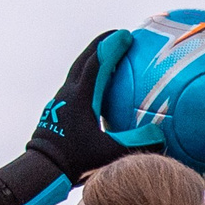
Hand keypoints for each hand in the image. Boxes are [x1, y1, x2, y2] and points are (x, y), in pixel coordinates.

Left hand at [0, 30, 165, 204]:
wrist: (42, 169)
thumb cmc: (76, 161)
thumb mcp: (111, 152)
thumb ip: (136, 142)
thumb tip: (162, 133)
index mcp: (81, 97)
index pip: (98, 63)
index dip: (112, 47)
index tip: (125, 35)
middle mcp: (68, 93)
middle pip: (84, 59)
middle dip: (99, 44)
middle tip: (115, 36)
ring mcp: (59, 101)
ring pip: (76, 72)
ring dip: (91, 60)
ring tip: (105, 57)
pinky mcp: (56, 111)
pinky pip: (73, 87)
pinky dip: (85, 79)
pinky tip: (93, 90)